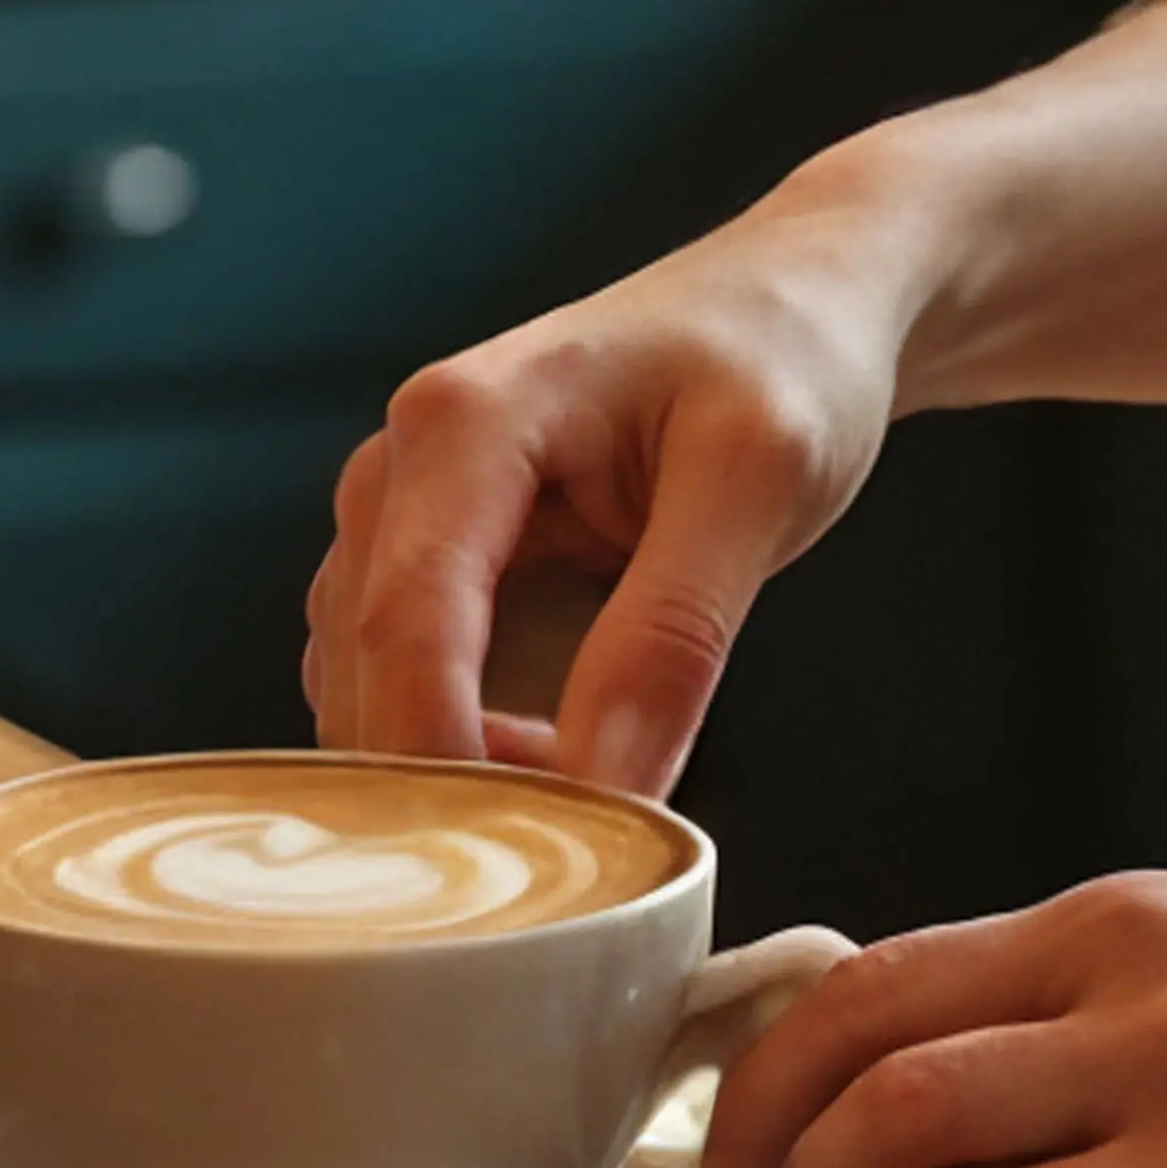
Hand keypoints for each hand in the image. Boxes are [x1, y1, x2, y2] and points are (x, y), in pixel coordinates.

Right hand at [303, 179, 928, 798]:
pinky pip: (406, 690)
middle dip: (453, 784)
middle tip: (582, 856)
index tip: (525, 865)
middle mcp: (400, 467)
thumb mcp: (762, 482)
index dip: (447, 765)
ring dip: (462, 769)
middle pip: (369, 677)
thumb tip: (605, 790)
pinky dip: (469, 747)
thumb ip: (675, 633)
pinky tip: (568, 751)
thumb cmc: (785, 361)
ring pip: (372, 697)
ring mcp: (402, 520)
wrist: (797, 302)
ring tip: (598, 789)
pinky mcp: (429, 565)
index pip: (406, 629)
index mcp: (460, 423)